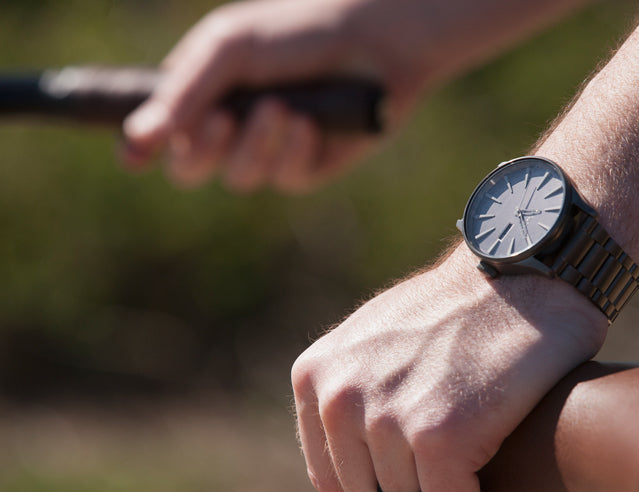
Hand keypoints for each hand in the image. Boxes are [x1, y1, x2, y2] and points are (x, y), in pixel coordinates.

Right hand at [120, 0, 427, 192]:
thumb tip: (136, 137)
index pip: (158, 134)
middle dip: (200, 150)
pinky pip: (283, 179)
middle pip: (189, 169)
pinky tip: (310, 122)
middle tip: (222, 120)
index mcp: (202, 93)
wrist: (372, 41)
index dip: (140, 149)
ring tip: (281, 105)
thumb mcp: (229, 49)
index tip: (134, 158)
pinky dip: (292, 150)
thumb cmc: (295, 32)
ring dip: (255, 143)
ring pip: (238, 178)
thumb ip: (183, 93)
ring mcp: (269, 151)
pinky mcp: (307, 167)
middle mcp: (231, 127)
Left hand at [290, 245, 607, 491]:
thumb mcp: (378, 339)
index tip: (425, 478)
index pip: (333, 479)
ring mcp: (386, 418)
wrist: (522, 271)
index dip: (383, 491)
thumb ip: (355, 389)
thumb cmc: (463, 308)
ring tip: (480, 480)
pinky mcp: (439, 435)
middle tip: (457, 485)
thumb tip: (362, 450)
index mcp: (315, 376)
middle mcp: (338, 398)